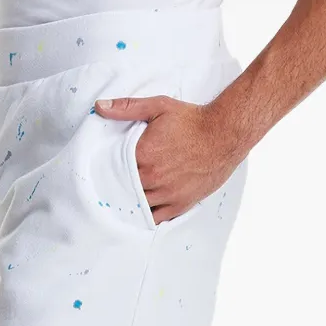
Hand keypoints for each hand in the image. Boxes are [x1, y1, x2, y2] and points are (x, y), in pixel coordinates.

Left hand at [95, 96, 242, 222]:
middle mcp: (153, 178)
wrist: (224, 135)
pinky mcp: (180, 204)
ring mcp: (167, 194)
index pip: (113, 169)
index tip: (104, 169)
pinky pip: (156, 218)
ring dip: (131, 202)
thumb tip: (100, 107)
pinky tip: (142, 210)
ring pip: (138, 206)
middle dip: (117, 187)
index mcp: (143, 156)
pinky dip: (147, 215)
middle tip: (110, 186)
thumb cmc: (192, 120)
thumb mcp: (158, 106)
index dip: (108, 170)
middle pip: (124, 190)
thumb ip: (127, 108)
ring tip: (125, 197)